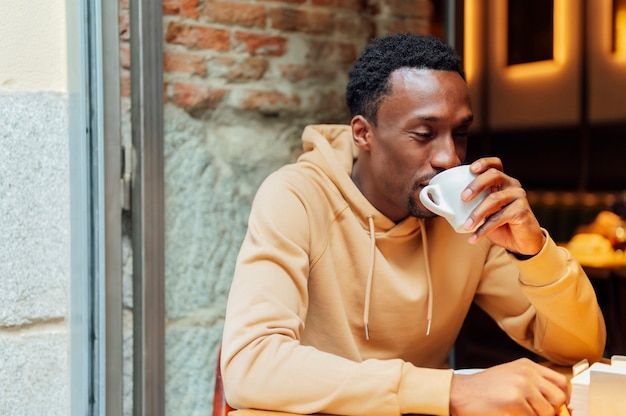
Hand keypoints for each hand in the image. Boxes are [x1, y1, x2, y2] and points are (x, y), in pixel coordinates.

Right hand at [449, 358, 569, 415]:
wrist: (460, 392)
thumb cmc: (484, 388)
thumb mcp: (510, 376)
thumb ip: (533, 384)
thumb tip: (558, 405)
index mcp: (527, 366)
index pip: (561, 382)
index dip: (564, 398)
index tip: (559, 408)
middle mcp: (526, 373)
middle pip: (559, 397)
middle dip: (552, 411)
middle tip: (537, 414)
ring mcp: (521, 386)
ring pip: (547, 411)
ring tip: (519, 413)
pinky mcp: (514, 401)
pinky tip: (509, 414)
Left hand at [462, 157, 544, 255]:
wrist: (521, 241)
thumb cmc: (499, 223)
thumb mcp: (484, 211)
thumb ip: (472, 204)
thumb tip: (441, 204)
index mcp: (502, 181)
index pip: (495, 164)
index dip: (484, 163)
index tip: (471, 169)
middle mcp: (512, 185)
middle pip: (494, 175)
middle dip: (476, 184)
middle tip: (463, 198)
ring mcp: (519, 196)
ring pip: (495, 199)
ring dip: (477, 214)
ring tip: (466, 226)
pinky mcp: (522, 211)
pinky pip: (499, 218)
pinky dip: (484, 229)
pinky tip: (474, 238)